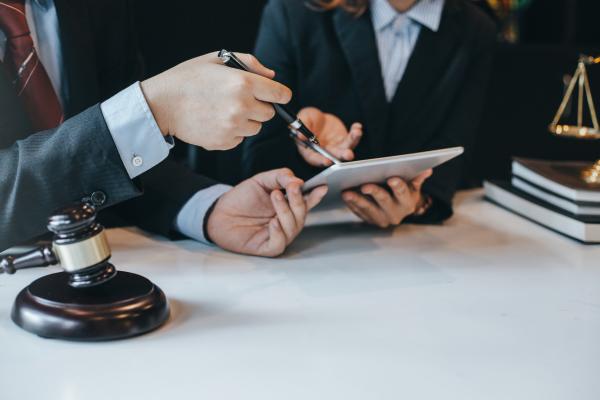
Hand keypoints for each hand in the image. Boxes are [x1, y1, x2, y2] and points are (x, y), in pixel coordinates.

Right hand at [141, 52, 291, 149]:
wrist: (162, 103)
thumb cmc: (188, 78)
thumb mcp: (218, 59)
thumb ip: (250, 64)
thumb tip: (271, 77)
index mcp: (244, 83)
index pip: (281, 94)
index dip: (280, 94)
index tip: (276, 95)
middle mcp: (242, 106)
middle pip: (270, 113)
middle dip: (260, 106)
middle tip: (240, 100)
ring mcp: (233, 127)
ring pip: (255, 128)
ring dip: (247, 121)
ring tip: (225, 110)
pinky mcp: (224, 142)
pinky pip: (240, 139)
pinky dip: (233, 132)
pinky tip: (216, 121)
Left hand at [206, 169, 327, 256]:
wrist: (219, 212)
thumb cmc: (241, 199)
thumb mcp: (261, 181)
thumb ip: (280, 177)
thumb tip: (298, 181)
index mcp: (287, 205)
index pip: (306, 201)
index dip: (315, 195)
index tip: (322, 186)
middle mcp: (286, 221)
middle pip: (302, 214)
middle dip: (299, 200)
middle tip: (291, 188)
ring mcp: (278, 235)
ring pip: (293, 227)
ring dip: (286, 211)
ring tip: (275, 196)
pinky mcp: (267, 247)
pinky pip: (280, 243)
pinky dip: (278, 232)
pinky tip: (273, 222)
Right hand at [296, 107, 362, 166]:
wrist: (319, 117)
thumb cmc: (308, 120)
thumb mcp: (303, 119)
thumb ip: (302, 128)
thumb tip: (300, 136)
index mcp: (311, 151)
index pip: (315, 159)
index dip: (321, 161)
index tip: (327, 161)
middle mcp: (325, 152)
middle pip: (333, 156)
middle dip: (341, 155)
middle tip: (348, 154)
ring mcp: (336, 148)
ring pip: (346, 148)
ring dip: (352, 141)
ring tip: (356, 133)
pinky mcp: (344, 141)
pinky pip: (352, 138)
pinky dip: (355, 133)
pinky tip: (357, 127)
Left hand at [342, 169, 432, 227]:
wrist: (397, 209)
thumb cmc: (404, 193)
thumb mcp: (412, 186)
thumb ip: (417, 178)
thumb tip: (428, 170)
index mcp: (407, 203)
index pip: (403, 193)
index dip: (398, 186)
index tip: (392, 178)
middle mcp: (395, 214)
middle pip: (384, 201)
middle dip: (375, 193)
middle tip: (364, 185)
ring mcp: (381, 219)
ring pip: (368, 209)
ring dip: (357, 200)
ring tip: (347, 192)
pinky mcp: (369, 221)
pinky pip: (358, 212)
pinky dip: (351, 204)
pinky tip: (345, 196)